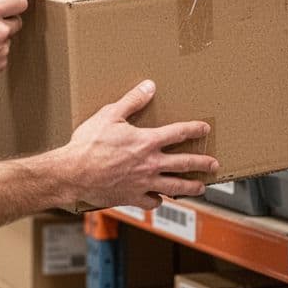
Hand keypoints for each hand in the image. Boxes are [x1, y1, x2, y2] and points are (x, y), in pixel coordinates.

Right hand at [52, 81, 217, 209]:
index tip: (204, 129)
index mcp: (147, 142)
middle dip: (203, 163)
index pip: (178, 133)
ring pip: (175, 187)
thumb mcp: (109, 115)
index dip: (194, 130)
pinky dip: (158, 200)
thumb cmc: (88, 144)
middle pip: (185, 164)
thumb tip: (149, 86)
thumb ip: (132, 101)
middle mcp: (150, 164)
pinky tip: (160, 199)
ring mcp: (143, 183)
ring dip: (191, 187)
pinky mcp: (132, 198)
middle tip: (214, 165)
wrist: (73, 174)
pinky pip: (152, 202)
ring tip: (200, 188)